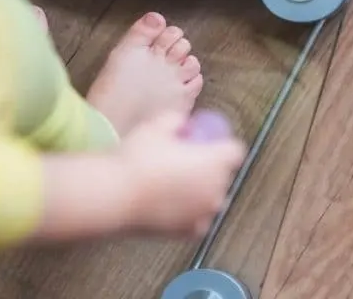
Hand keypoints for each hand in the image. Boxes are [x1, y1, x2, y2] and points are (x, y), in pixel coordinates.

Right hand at [115, 110, 245, 237]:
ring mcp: (205, 213)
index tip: (205, 143)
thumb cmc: (137, 158)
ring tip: (174, 184)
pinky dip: (191, 213)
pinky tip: (172, 204)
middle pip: (224, 175)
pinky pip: (198, 219)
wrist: (117, 196)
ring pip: (212, 198)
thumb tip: (182, 122)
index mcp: (215, 161)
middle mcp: (216, 189)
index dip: (221, 145)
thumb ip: (176, 120)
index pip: (235, 150)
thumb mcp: (155, 127)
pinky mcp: (190, 232)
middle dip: (210, 167)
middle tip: (183, 161)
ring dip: (201, 190)